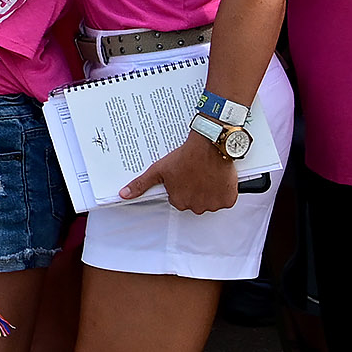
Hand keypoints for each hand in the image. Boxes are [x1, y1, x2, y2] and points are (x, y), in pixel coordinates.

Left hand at [120, 129, 237, 214]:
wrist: (209, 145)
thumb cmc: (184, 156)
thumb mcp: (158, 170)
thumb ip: (141, 184)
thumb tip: (123, 195)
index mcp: (179, 202)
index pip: (179, 199)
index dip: (181, 185)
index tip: (184, 174)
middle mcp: (196, 207)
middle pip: (195, 202)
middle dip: (195, 189)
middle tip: (196, 173)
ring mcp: (213, 204)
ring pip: (210, 201)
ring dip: (209, 191)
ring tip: (207, 174)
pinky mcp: (228, 200)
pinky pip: (226, 200)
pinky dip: (224, 191)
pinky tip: (218, 178)